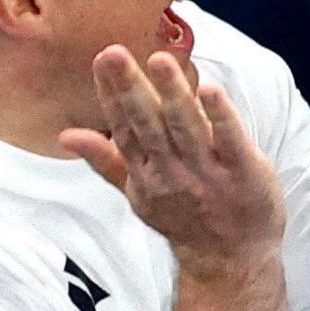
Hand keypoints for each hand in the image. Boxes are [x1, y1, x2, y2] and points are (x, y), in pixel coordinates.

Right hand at [60, 48, 284, 276]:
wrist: (231, 258)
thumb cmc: (184, 215)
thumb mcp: (139, 192)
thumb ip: (106, 160)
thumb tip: (65, 135)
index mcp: (145, 172)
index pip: (124, 128)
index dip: (112, 95)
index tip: (102, 60)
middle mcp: (172, 171)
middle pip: (148, 125)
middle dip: (130, 89)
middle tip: (112, 52)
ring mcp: (208, 172)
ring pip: (186, 127)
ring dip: (172, 94)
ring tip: (159, 60)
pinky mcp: (244, 171)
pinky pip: (230, 140)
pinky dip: (220, 116)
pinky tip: (210, 90)